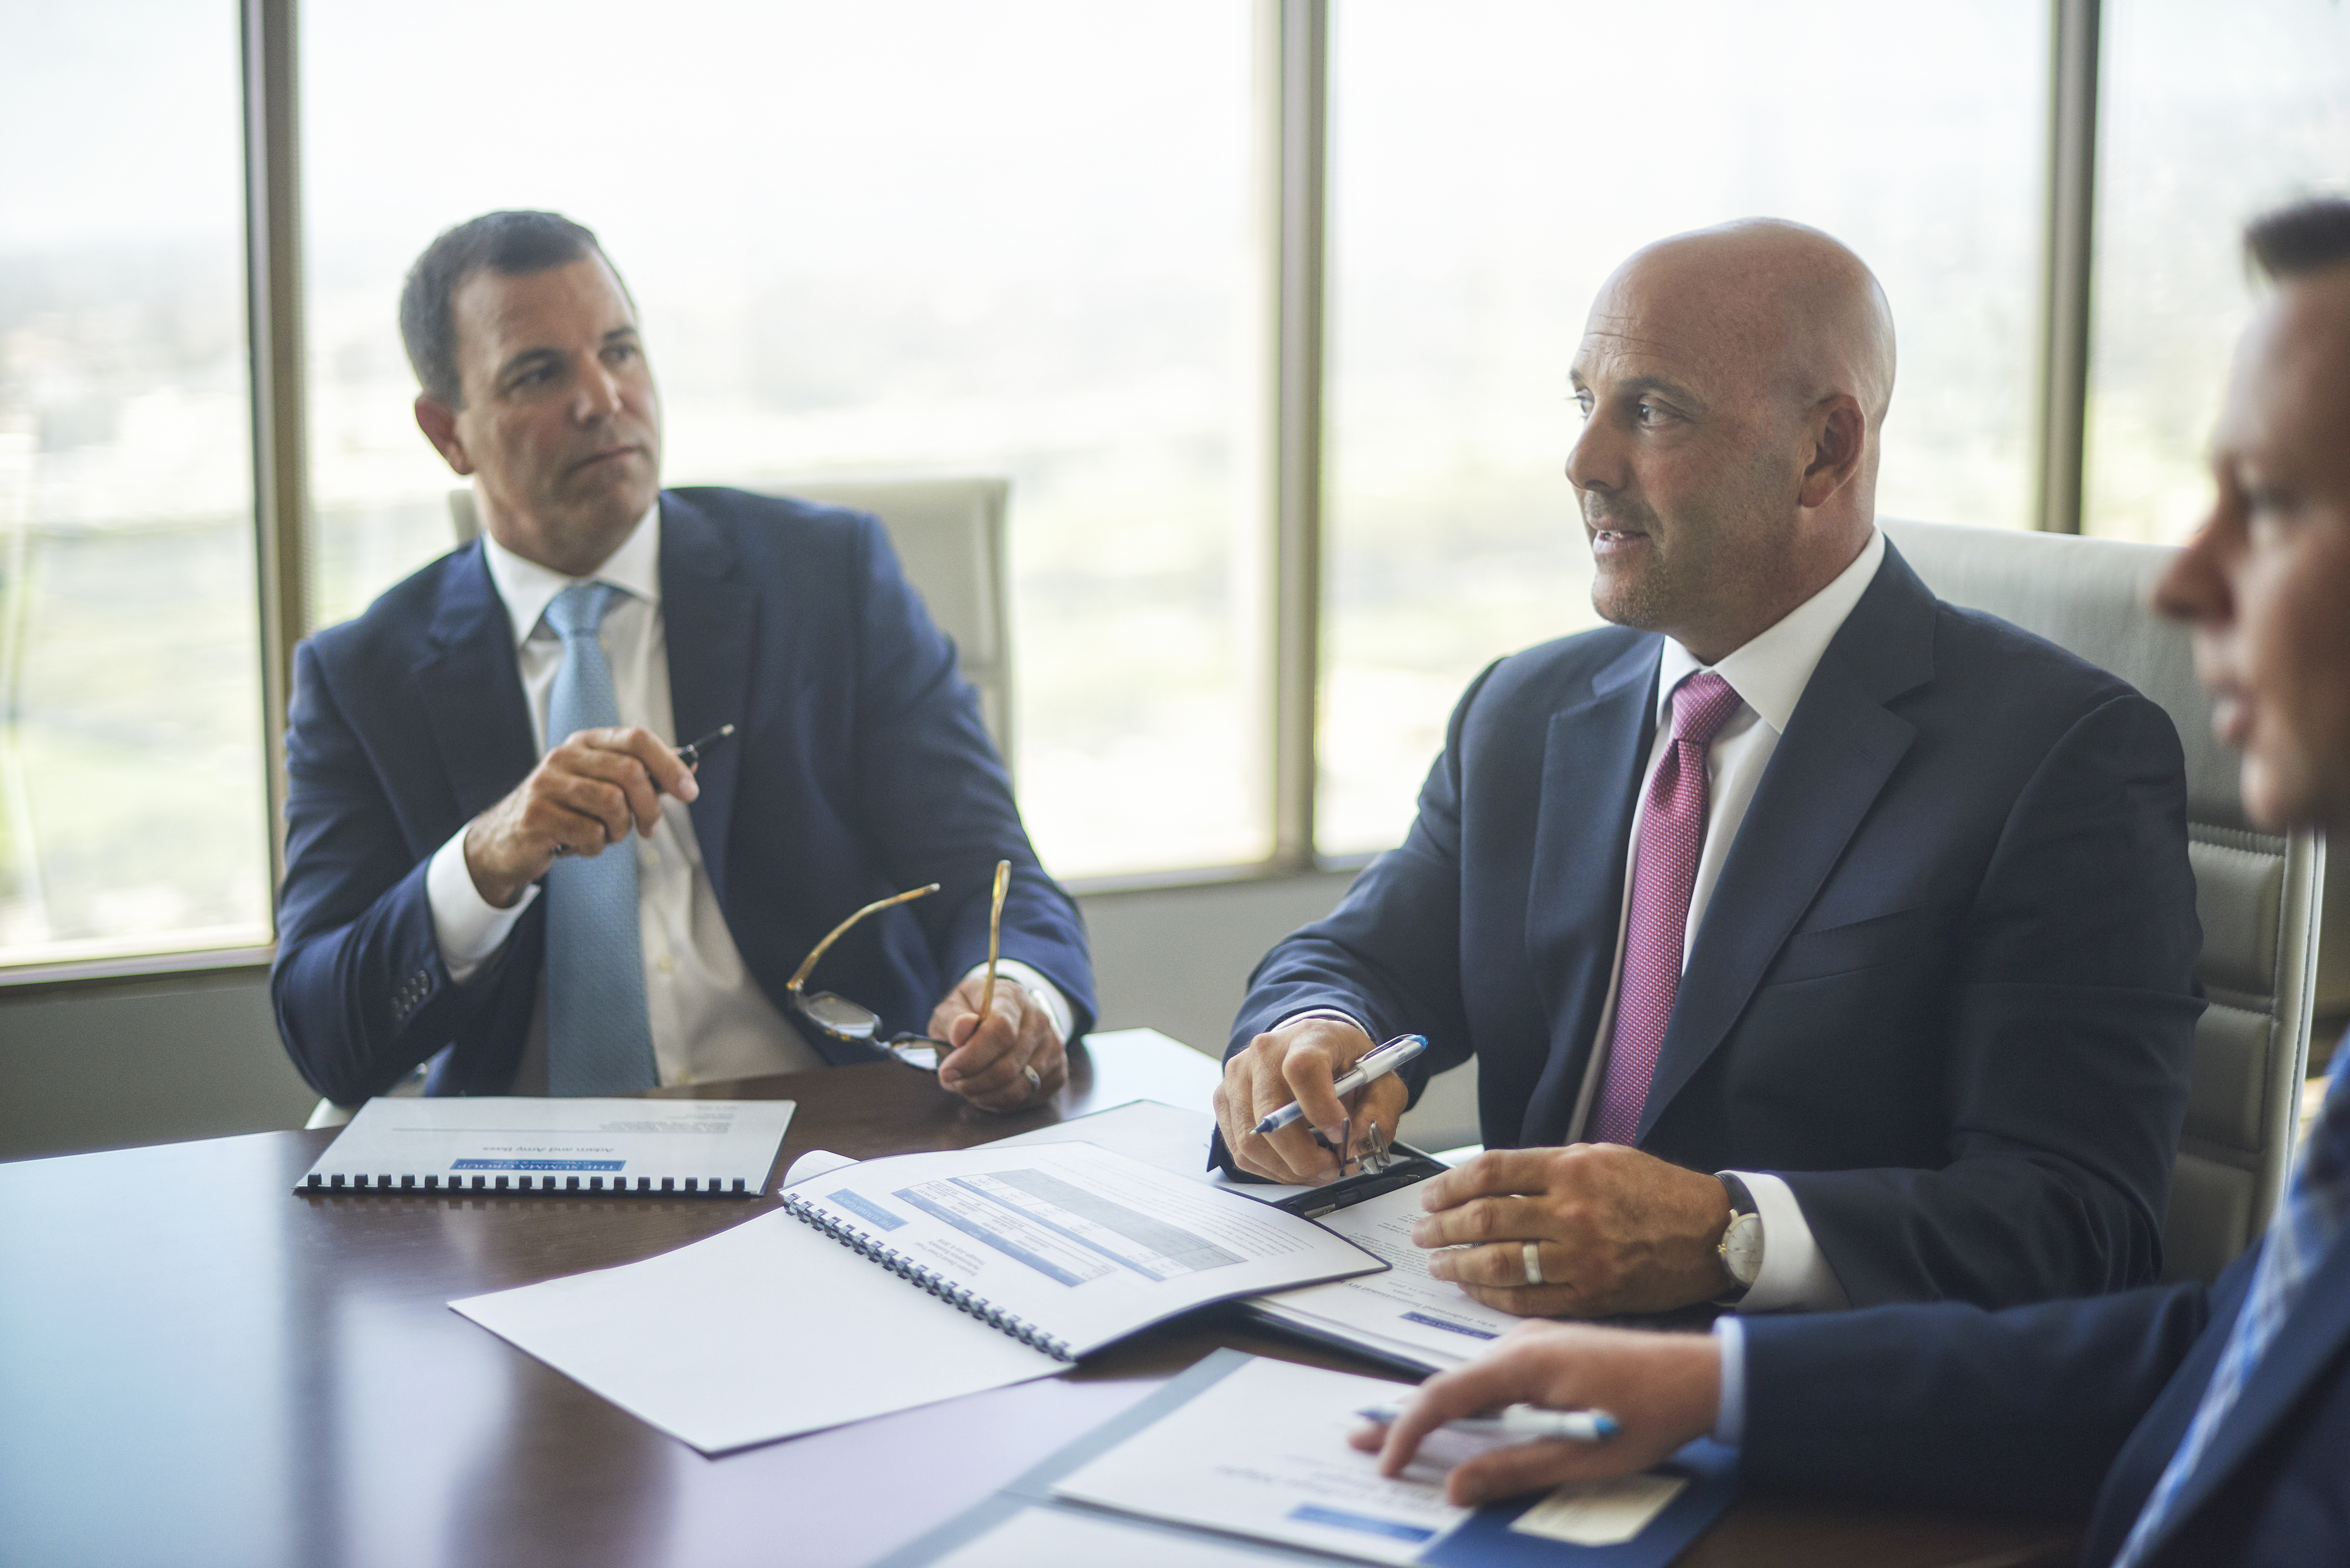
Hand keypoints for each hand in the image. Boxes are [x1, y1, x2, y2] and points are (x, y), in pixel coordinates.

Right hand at [463, 727, 697, 907]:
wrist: (508, 840)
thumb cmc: (567, 812)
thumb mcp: (602, 786)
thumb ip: (642, 776)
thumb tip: (688, 767)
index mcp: (586, 743)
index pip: (636, 738)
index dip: (669, 764)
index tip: (690, 792)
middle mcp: (565, 756)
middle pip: (630, 772)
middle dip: (649, 806)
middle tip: (648, 829)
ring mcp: (547, 784)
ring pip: (612, 804)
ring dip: (620, 830)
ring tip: (607, 835)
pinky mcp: (537, 816)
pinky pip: (591, 833)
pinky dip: (596, 847)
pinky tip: (581, 846)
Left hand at [927, 975, 1065, 1112]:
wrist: (1004, 1018)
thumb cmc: (972, 1013)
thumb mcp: (952, 1007)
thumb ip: (952, 1018)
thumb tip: (961, 1030)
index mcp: (1012, 997)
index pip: (1001, 1031)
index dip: (972, 1057)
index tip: (947, 1071)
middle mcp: (1040, 1021)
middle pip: (1008, 1066)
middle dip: (972, 1082)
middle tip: (951, 1081)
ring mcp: (1053, 1047)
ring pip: (1018, 1088)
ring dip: (984, 1095)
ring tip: (965, 1086)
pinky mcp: (1057, 1071)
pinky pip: (1026, 1099)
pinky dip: (999, 1102)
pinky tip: (985, 1090)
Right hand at [1213, 1017, 1410, 1184]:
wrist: (1311, 1047)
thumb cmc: (1343, 1063)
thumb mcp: (1381, 1080)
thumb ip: (1379, 1112)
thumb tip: (1355, 1144)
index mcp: (1308, 1037)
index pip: (1301, 1070)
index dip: (1320, 1109)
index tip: (1341, 1132)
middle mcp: (1264, 1052)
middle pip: (1271, 1116)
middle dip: (1305, 1157)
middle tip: (1332, 1168)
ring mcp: (1238, 1075)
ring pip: (1251, 1141)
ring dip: (1287, 1169)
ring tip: (1314, 1167)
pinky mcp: (1224, 1098)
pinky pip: (1239, 1150)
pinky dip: (1269, 1168)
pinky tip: (1292, 1162)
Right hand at [1347, 1319, 1720, 1504]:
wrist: (1701, 1374)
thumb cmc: (1650, 1414)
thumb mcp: (1581, 1456)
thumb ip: (1514, 1469)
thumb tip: (1455, 1486)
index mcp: (1523, 1361)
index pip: (1444, 1394)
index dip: (1408, 1430)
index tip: (1385, 1461)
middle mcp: (1521, 1342)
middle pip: (1449, 1382)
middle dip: (1406, 1417)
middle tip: (1362, 1439)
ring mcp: (1535, 1342)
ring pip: (1472, 1381)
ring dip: (1440, 1411)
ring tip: (1401, 1436)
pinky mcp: (1549, 1350)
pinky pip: (1496, 1378)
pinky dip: (1472, 1403)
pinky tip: (1463, 1423)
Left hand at [1411, 1145, 1731, 1316]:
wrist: (1712, 1233)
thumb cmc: (1656, 1192)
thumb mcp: (1601, 1157)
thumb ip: (1546, 1168)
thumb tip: (1489, 1182)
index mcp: (1571, 1169)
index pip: (1489, 1173)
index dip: (1449, 1186)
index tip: (1430, 1196)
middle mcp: (1572, 1211)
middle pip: (1484, 1219)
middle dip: (1441, 1228)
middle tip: (1422, 1233)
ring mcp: (1580, 1257)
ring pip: (1498, 1263)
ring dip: (1458, 1265)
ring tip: (1438, 1264)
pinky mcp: (1591, 1294)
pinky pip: (1526, 1298)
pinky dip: (1492, 1296)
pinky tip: (1475, 1290)